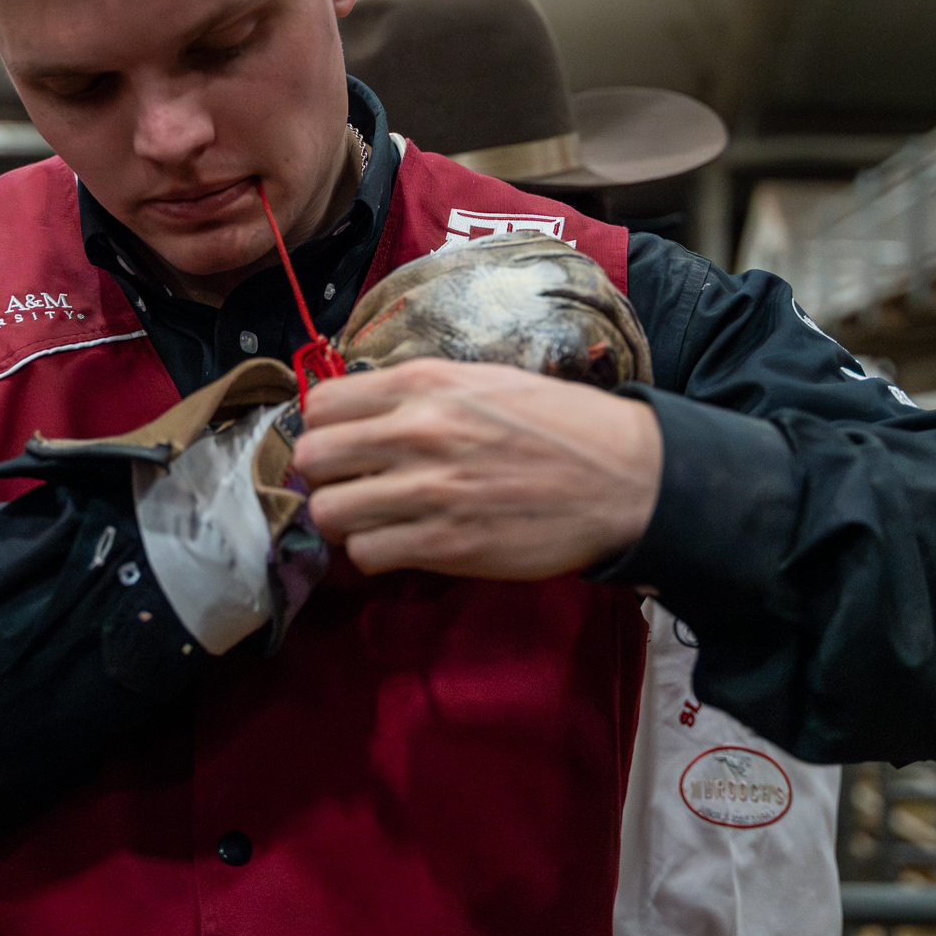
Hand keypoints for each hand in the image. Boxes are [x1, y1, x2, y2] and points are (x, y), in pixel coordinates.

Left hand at [292, 358, 663, 578]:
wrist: (623, 477)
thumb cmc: (560, 425)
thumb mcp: (484, 380)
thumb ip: (421, 393)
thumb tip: (366, 412)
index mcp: (425, 384)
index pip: (322, 404)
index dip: (324, 427)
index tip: (342, 442)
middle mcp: (417, 432)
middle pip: (312, 458)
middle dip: (323, 475)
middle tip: (350, 483)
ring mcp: (429, 491)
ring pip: (328, 512)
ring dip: (344, 520)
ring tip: (372, 519)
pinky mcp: (445, 545)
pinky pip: (367, 555)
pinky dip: (375, 553)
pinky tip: (401, 543)